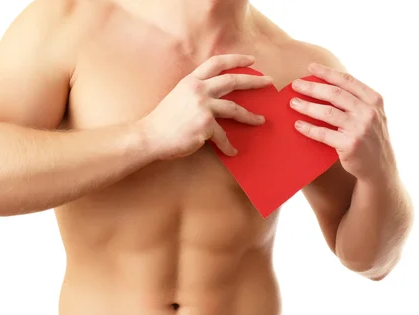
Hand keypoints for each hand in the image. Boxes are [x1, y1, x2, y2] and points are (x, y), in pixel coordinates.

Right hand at [141, 54, 272, 159]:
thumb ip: (195, 92)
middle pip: (232, 81)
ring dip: (250, 116)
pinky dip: (228, 146)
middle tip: (268, 82)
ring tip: (260, 120)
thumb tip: (214, 97)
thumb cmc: (162, 121)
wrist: (150, 136)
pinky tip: (232, 151)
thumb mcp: (178, 97)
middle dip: (253, 82)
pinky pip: (223, 136)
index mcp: (191, 81)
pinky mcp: (205, 125)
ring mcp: (203, 107)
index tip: (251, 61)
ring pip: (234, 109)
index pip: (217, 63)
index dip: (236, 59)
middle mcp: (199, 90)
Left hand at [290, 63, 396, 182]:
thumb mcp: (371, 115)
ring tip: (292, 103)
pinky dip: (308, 128)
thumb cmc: (370, 138)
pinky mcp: (350, 145)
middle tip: (295, 85)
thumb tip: (326, 85)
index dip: (327, 73)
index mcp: (374, 100)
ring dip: (306, 106)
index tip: (310, 67)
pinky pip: (323, 133)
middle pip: (334, 94)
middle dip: (312, 87)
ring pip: (327, 112)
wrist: (379, 168)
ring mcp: (360, 129)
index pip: (347, 81)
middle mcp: (369, 112)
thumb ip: (356, 101)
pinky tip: (298, 124)